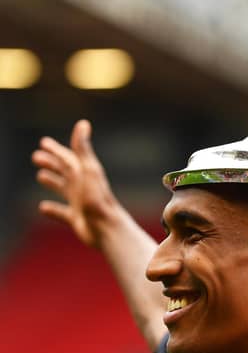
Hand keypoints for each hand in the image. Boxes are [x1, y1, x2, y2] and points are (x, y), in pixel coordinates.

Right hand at [32, 120, 118, 247]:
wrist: (107, 229)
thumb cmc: (97, 199)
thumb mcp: (88, 170)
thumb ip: (83, 149)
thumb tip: (83, 123)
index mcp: (85, 174)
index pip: (69, 158)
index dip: (56, 150)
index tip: (43, 142)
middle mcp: (83, 187)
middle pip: (65, 171)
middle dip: (52, 163)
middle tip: (36, 157)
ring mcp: (81, 203)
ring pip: (64, 189)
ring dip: (52, 182)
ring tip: (41, 176)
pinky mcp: (78, 219)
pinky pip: (63, 213)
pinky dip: (53, 209)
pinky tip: (43, 208)